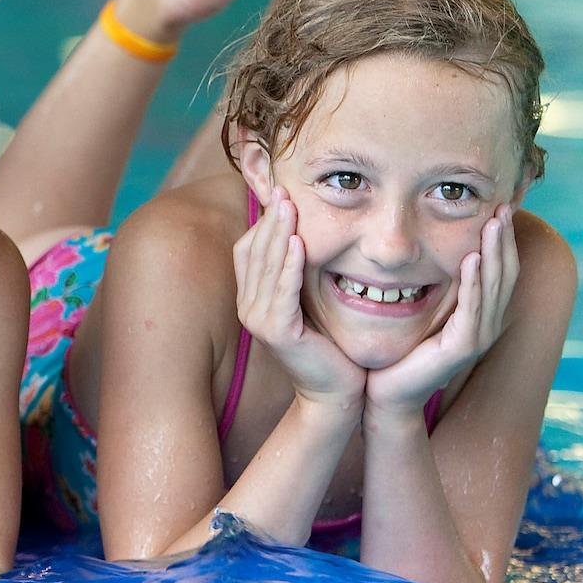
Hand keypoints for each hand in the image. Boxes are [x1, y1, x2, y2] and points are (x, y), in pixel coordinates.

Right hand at [233, 189, 364, 409]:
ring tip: (290, 206)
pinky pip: (283, 291)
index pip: (248, 249)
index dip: (262, 221)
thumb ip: (296, 272)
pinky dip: (290, 265)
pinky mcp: (277, 333)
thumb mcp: (307, 300)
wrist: (335, 392)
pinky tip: (300, 243)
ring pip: (267, 267)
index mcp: (251, 298)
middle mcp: (247, 307)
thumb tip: (301, 232)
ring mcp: (258, 321)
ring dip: (278, 234)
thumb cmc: (327, 344)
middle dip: (270, 220)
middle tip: (283, 189)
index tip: (281, 193)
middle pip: (254, 252)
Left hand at [367, 206, 519, 414]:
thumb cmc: (398, 349)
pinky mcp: (462, 348)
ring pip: (494, 287)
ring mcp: (477, 337)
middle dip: (504, 238)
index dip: (502, 238)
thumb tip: (430, 243)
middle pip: (505, 272)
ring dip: (494, 252)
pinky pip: (472, 309)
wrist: (386, 392)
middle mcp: (485, 323)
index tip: (499, 205)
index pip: (499, 268)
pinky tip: (473, 259)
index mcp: (479, 312)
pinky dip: (475, 283)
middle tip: (504, 205)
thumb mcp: (420, 306)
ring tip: (494, 223)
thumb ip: (433, 282)